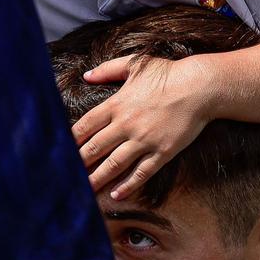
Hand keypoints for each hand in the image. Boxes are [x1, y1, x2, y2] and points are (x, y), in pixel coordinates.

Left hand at [74, 55, 214, 199]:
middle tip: (66, 175)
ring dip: (98, 178)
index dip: (71, 139)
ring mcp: (144, 140)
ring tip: (85, 189)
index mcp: (116, 104)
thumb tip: (86, 75)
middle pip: (95, 148)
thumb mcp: (134, 64)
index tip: (60, 150)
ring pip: (114, 164)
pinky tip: (117, 195)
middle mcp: (126, 124)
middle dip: (79, 162)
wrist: (200, 87)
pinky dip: (128, 185)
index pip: (85, 125)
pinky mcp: (163, 152)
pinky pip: (141, 173)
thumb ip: (107, 69)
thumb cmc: (169, 73)